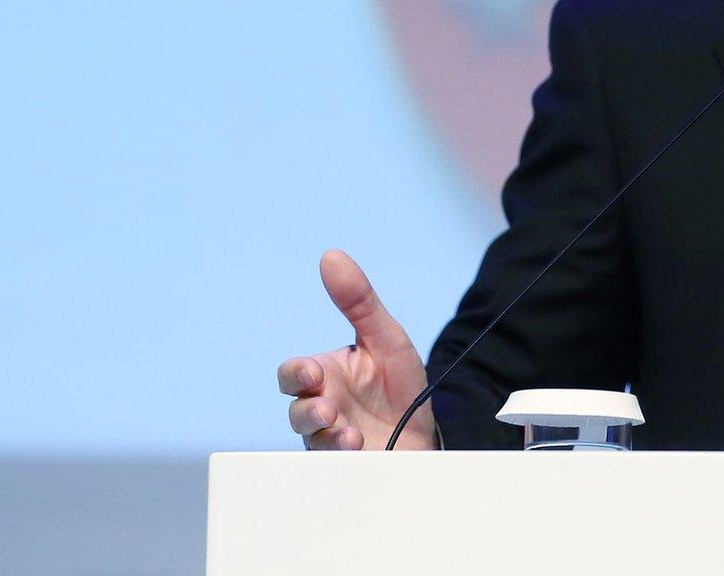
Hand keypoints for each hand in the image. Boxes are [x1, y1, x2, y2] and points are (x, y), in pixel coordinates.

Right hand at [275, 250, 435, 449]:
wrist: (429, 431)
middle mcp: (323, 407)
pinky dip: (343, 460)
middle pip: (295, 410)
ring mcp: (331, 439)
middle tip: (327, 409)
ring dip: (327, 437)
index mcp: (327, 376)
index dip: (296, 374)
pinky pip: (331, 467)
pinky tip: (361, 451)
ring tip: (351, 435)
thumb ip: (359, 301)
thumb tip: (331, 256)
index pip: (294, 373)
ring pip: (310, 441)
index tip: (313, 374)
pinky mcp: (346, 467)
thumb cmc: (401, 384)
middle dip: (306, 411)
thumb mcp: (387, 338)